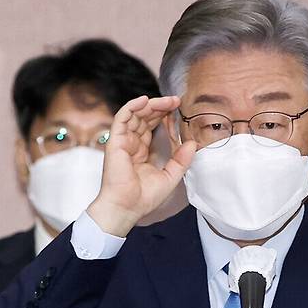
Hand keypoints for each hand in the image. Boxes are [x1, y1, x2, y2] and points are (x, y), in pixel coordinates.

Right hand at [87, 95, 196, 235]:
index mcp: (142, 151)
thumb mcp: (171, 176)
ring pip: (135, 114)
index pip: (152, 127)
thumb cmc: (144, 197)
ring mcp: (123, 141)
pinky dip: (132, 106)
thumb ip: (181, 160)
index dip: (164, 116)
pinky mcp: (115, 141)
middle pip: (145, 118)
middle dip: (161, 107)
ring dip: (151, 104)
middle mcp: (132, 144)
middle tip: (176, 100)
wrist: (127, 207)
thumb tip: (192, 143)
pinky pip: (122, 118)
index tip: (178, 109)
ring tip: (168, 100)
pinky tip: (146, 100)